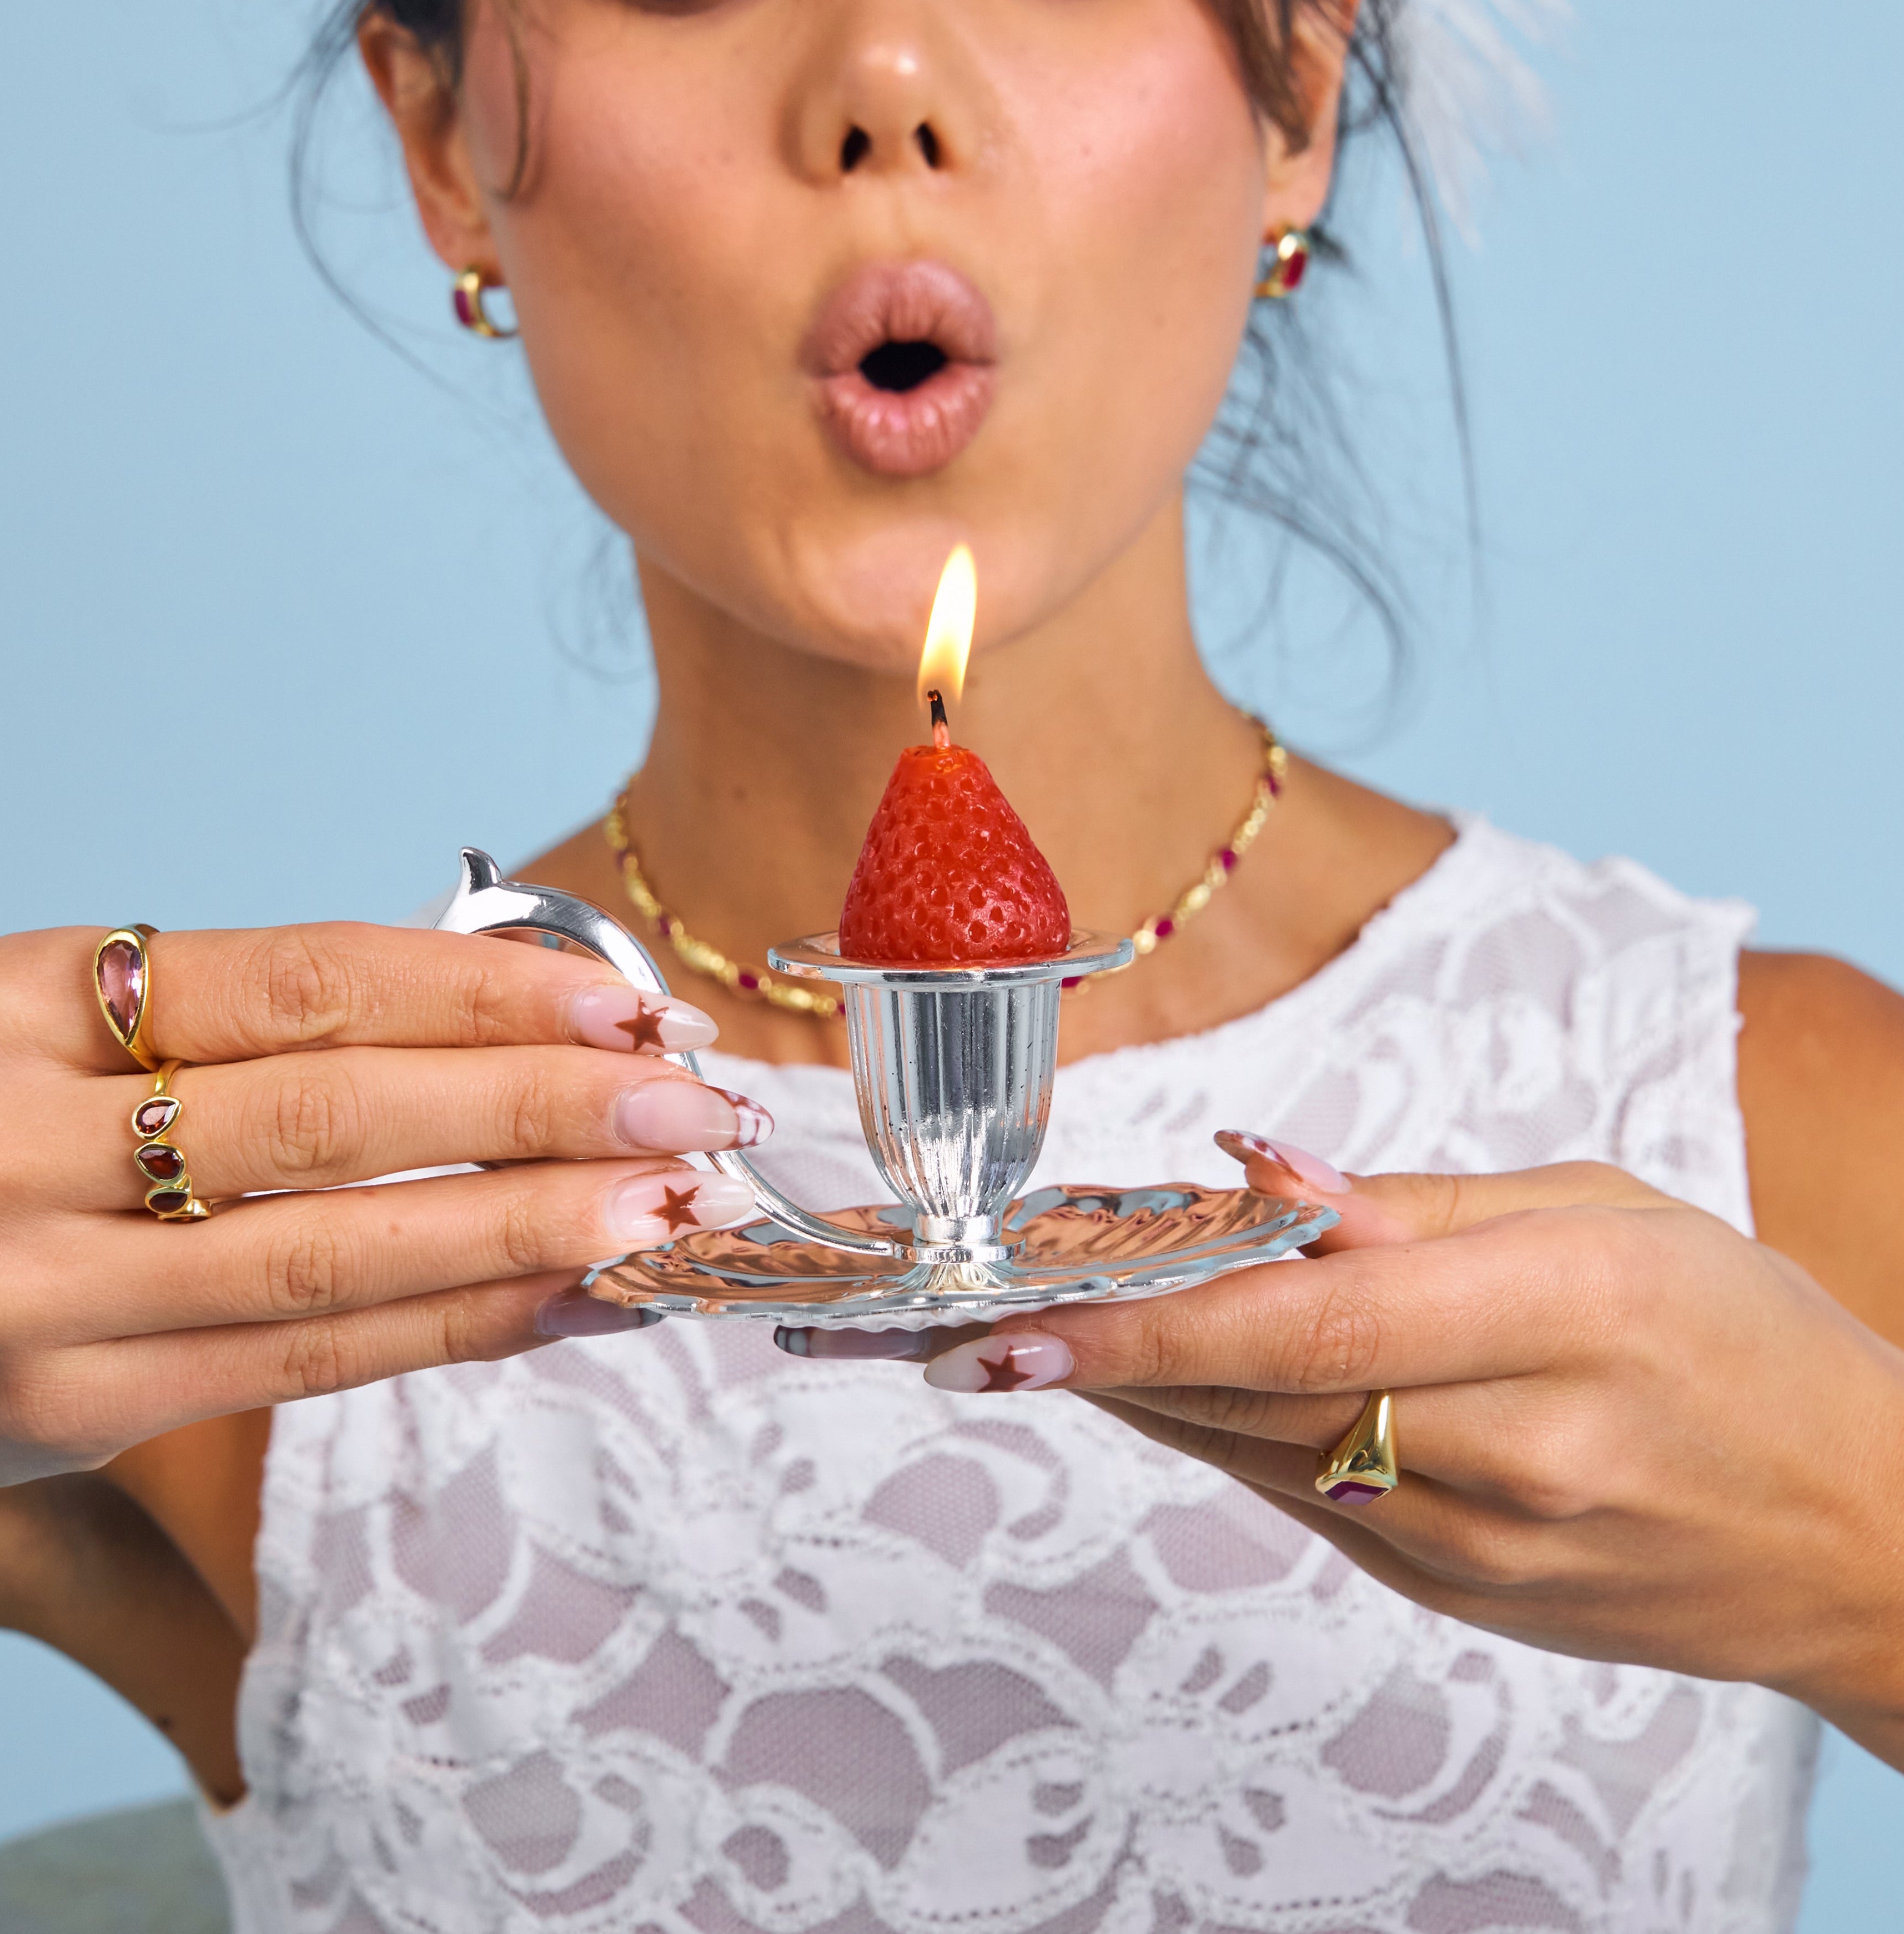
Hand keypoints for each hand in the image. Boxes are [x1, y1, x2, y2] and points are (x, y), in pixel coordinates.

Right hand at [0, 921, 768, 1530]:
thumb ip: (256, 1019)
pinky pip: (308, 1361)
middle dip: (539, 1106)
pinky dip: (456, 1325)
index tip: (626, 1002)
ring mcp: (37, 1289)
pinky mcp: (74, 1410)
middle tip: (692, 1103)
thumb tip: (511, 1014)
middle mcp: (17, 1139)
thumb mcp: (63, 1024)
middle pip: (332, 1115)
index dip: (482, 989)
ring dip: (526, 1228)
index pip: (302, 982)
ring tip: (667, 1209)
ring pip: (334, 1254)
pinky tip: (571, 1298)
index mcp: (25, 1000)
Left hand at [911, 1139, 1903, 1762]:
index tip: (1013, 1323)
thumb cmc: (1744, 1336)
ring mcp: (1486, 1548)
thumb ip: (1419, 1207)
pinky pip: (1307, 1500)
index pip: (1310, 1323)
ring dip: (1136, 1394)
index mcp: (1564, 1316)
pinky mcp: (1464, 1597)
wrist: (1866, 1538)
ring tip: (1023, 1336)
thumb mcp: (1608, 1213)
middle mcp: (1517, 1451)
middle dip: (1096, 1356)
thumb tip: (1261, 1180)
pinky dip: (1221, 1434)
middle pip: (1255, 1399)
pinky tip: (1156, 1382)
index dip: (1146, 1324)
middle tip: (964, 1318)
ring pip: (1259, 1455)